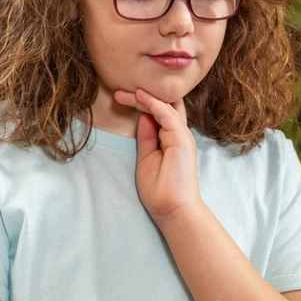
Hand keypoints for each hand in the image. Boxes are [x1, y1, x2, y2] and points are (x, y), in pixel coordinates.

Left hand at [114, 88, 201, 221]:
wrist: (172, 208)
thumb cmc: (160, 190)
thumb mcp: (146, 156)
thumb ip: (146, 136)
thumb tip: (143, 116)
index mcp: (171, 139)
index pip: (159, 113)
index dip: (142, 103)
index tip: (121, 99)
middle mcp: (178, 134)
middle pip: (163, 105)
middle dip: (142, 96)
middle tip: (119, 92)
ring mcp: (182, 135)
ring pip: (164, 106)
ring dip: (143, 97)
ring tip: (122, 92)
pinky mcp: (181, 139)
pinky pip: (166, 114)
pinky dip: (152, 103)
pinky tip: (139, 95)